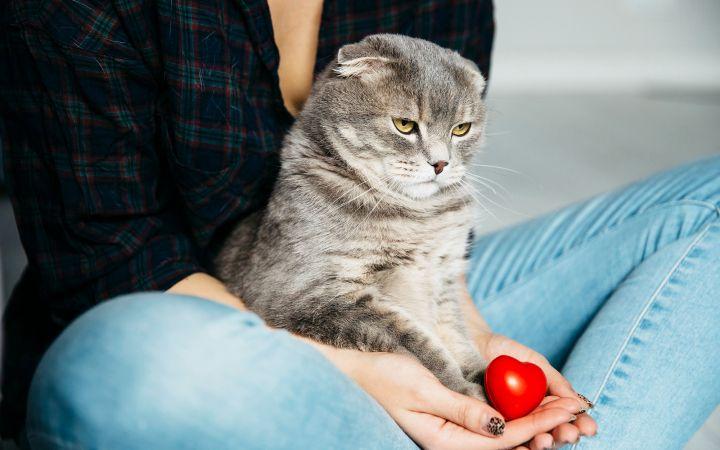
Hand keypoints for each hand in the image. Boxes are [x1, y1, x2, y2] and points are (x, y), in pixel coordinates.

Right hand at [305, 339, 577, 449]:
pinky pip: (494, 415)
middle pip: (509, 440)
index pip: (502, 439)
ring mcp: (455, 423)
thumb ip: (461, 410)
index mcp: (443, 441)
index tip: (567, 407)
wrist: (357, 354)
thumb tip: (501, 429)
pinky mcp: (455, 408)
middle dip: (546, 425)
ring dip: (537, 419)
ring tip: (567, 406)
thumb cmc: (382, 370)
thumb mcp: (421, 389)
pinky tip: (538, 399)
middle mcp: (452, 437)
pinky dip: (519, 408)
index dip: (538, 424)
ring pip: (505, 430)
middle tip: (579, 408)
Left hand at [479, 333, 597, 448]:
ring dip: (541, 442)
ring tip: (545, 440)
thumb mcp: (533, 362)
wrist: (467, 341)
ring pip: (527, 439)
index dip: (578, 425)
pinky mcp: (485, 426)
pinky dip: (514, 443)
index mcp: (542, 403)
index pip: (563, 419)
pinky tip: (525, 443)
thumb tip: (580, 404)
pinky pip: (501, 438)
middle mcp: (527, 417)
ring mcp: (506, 422)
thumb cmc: (501, 350)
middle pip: (549, 432)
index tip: (588, 427)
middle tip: (570, 434)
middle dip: (562, 435)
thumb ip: (555, 380)